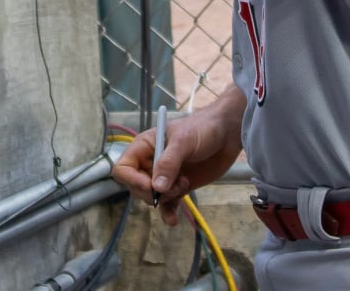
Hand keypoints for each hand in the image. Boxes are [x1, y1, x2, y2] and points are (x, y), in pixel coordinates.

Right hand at [111, 93, 243, 225]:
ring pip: (152, 197)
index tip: (149, 186)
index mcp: (144, 147)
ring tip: (184, 185)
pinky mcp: (178, 187)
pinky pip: (167, 204)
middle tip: (174, 186)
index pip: (123, 168)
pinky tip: (173, 220)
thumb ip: (168, 163)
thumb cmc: (201, 129)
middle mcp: (150, 163)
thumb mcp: (183, 141)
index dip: (131, 180)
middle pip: (135, 186)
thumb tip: (156, 188)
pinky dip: (168, 213)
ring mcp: (164, 176)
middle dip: (152, 192)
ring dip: (165, 199)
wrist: (227, 134)